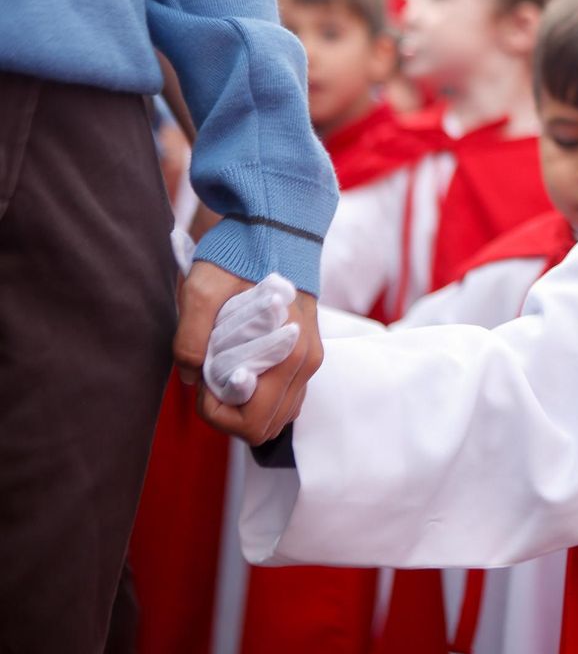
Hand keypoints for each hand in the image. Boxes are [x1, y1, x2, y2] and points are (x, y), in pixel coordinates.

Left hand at [177, 261, 323, 444]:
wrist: (276, 226)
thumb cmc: (240, 254)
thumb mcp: (202, 290)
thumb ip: (190, 339)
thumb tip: (192, 379)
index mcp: (288, 353)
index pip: (253, 422)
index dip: (216, 413)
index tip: (202, 381)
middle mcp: (306, 362)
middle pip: (266, 427)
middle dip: (229, 413)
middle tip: (209, 378)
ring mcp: (311, 359)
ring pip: (278, 416)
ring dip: (246, 406)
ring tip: (224, 371)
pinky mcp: (307, 354)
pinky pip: (286, 397)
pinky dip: (261, 395)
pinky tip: (241, 367)